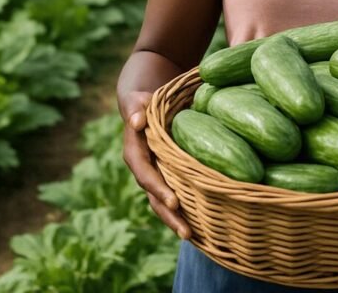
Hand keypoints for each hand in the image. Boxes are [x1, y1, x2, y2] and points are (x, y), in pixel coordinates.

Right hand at [122, 90, 191, 239]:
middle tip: (186, 232)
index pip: (145, 174)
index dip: (158, 188)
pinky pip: (174, 192)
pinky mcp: (167, 174)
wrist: (142, 105)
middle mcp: (144, 168)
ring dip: (176, 218)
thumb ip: (135, 108)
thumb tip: (137, 121)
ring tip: (192, 236)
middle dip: (168, 215)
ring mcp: (155, 173)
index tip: (173, 202)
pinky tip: (201, 222)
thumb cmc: (143, 101)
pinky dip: (185, 207)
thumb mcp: (137, 100)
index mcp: (135, 153)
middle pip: (154, 196)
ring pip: (163, 200)